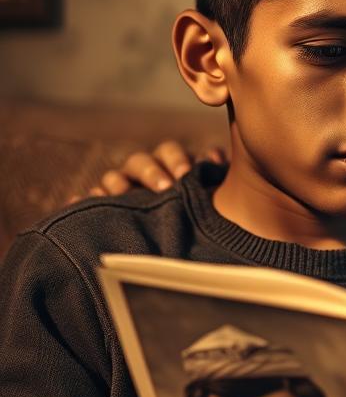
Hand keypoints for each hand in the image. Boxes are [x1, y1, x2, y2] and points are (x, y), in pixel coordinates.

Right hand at [66, 140, 225, 202]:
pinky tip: (78, 202)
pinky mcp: (103, 210)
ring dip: (116, 184)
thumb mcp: (208, 193)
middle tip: (165, 188)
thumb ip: (213, 173)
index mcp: (169, 165)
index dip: (175, 159)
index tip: (186, 174)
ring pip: (112, 179)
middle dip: (150, 172)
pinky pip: (86, 202)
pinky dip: (81, 201)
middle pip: (139, 162)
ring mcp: (121, 190)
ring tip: (122, 194)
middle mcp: (143, 173)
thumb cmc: (199, 212)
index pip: (168, 152)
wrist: (185, 244)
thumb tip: (216, 157)